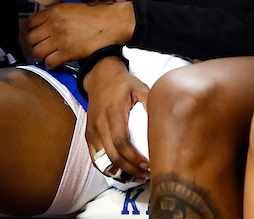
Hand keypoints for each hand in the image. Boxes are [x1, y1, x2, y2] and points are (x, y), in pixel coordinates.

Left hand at [25, 1, 135, 68]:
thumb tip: (44, 24)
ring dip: (39, 57)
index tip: (28, 37)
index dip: (25, 33)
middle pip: (31, 39)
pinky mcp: (68, 52)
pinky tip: (55, 62)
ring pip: (37, 52)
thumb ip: (56, 15)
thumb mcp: (71, 7)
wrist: (111, 22)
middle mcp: (54, 24)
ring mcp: (60, 39)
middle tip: (38, 49)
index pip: (29, 23)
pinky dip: (50, 64)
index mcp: (54, 11)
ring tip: (45, 57)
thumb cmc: (95, 14)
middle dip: (32, 46)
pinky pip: (49, 62)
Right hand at [85, 56, 149, 177]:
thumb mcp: (139, 86)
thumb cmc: (123, 84)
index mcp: (113, 112)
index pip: (121, 141)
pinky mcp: (89, 134)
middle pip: (113, 154)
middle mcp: (99, 123)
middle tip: (146, 174)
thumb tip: (164, 118)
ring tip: (136, 176)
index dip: (134, 157)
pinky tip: (121, 172)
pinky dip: (107, 168)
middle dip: (130, 169)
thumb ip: (150, 101)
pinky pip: (95, 158)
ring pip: (103, 160)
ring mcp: (92, 130)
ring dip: (119, 172)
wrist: (100, 77)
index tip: (148, 165)